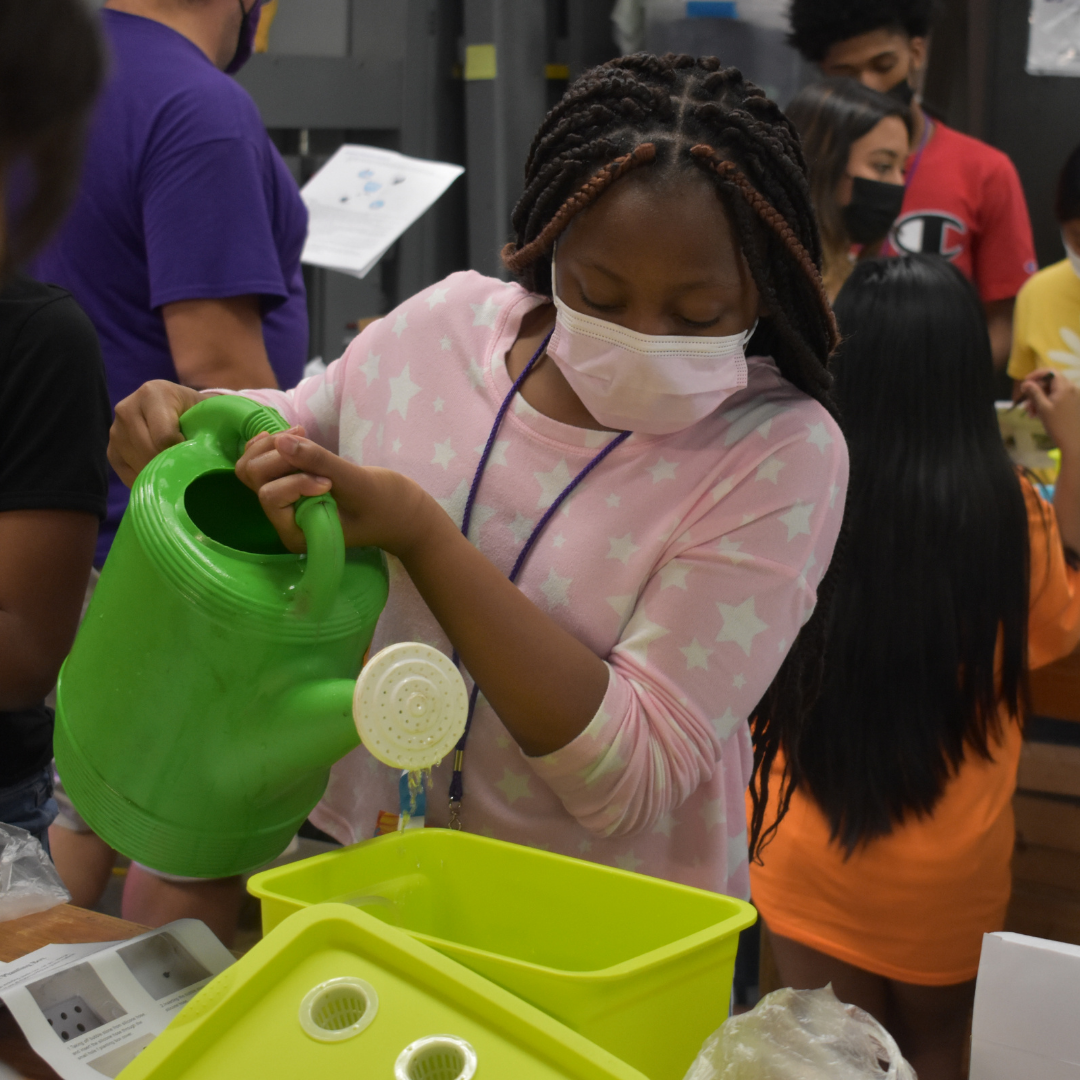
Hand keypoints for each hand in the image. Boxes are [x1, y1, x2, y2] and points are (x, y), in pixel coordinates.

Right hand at [109, 381, 205, 486]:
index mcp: (153, 393)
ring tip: (177, 470)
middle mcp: (127, 408)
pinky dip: (147, 479)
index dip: (183, 452)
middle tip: (190, 470)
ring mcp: (116, 430)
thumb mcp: (208, 414)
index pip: (164, 436)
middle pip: (148, 452)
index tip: (197, 456)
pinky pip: (127, 475)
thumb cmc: (198, 414)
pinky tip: (162, 474)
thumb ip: (211, 429)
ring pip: (137, 465)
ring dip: (159, 473)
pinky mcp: (111, 450)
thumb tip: (228, 459)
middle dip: (171, 465)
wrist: (179, 411)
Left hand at [235, 431, 441, 555]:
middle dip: (276, 455)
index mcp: (298, 533)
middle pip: (253, 479)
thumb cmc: (387, 505)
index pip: (269, 497)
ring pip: (253, 469)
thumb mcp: (358, 483)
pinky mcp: (294, 489)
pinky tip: (296, 436)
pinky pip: (267, 465)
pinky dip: (275, 446)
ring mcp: (287, 505)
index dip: (292, 479)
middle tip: (307, 440)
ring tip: (302, 434)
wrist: (404, 514)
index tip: (327, 481)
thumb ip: (319, 462)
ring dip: (272, 446)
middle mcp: (285, 521)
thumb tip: (281, 441)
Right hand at [1020, 369, 1079, 457]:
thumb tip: (1026, 383)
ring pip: (1053, 392)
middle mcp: (1072, 389)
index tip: (1024, 383)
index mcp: (1065, 387)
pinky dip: (1047, 404)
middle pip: (1051, 383)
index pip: (1050, 372)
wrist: (1075, 442)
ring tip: (1031, 413)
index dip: (1036, 375)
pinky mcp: (1074, 405)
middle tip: (1026, 404)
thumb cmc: (1058, 425)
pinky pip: (1058, 399)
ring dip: (1039, 400)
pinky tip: (1039, 415)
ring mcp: (1074, 397)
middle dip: (1036, 391)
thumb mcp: (1042, 408)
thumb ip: (1034, 393)